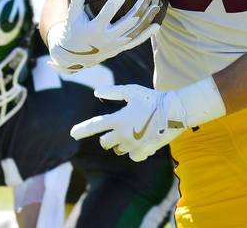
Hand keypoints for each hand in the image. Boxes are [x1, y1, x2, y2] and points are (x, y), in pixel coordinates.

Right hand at [47, 0, 160, 73]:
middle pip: (128, 22)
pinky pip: (136, 42)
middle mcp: (107, 39)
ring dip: (147, 19)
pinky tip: (156, 25)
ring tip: (156, 6)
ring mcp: (115, 46)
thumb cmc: (73, 28)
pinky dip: (147, 34)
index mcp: (95, 28)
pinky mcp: (119, 50)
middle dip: (140, 8)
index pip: (109, 10)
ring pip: (135, 32)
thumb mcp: (73, 12)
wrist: (73, 56)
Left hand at [70, 84, 187, 161]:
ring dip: (121, 143)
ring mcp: (133, 145)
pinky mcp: (144, 152)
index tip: (72, 133)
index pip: (95, 126)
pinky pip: (133, 156)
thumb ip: (113, 92)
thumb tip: (96, 91)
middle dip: (107, 137)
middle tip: (117, 128)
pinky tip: (142, 140)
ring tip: (134, 131)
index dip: (82, 130)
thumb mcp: (132, 91)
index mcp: (118, 119)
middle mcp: (123, 135)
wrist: (174, 112)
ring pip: (119, 150)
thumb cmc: (152, 98)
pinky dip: (134, 150)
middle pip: (105, 142)